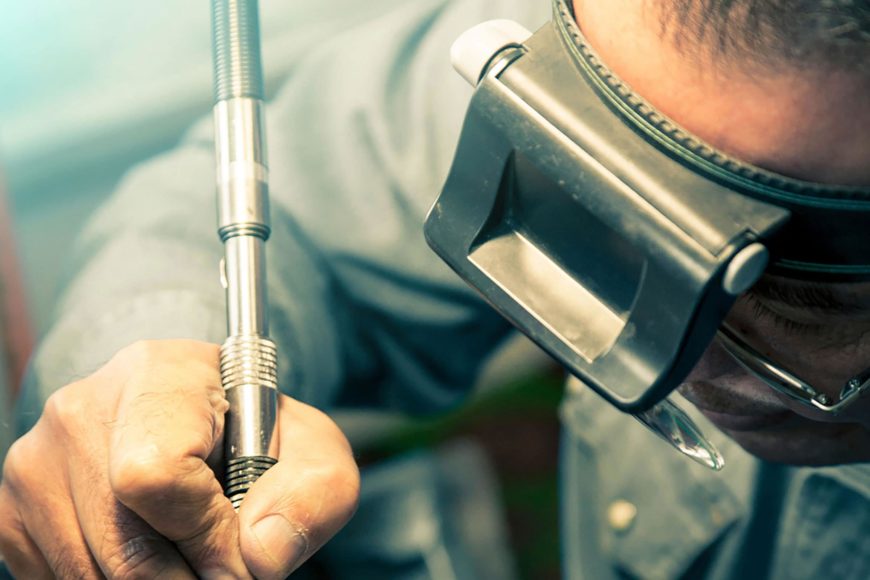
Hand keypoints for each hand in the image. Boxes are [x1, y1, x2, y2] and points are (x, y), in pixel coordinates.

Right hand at [0, 340, 359, 578]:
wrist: (201, 422)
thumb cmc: (259, 436)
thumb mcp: (314, 452)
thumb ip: (312, 498)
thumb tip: (260, 558)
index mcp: (158, 374)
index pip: (154, 473)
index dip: (204, 534)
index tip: (239, 554)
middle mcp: (82, 409)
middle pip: (120, 542)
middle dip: (184, 578)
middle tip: (220, 570)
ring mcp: (38, 460)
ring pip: (88, 573)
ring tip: (192, 556)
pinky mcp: (15, 507)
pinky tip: (154, 557)